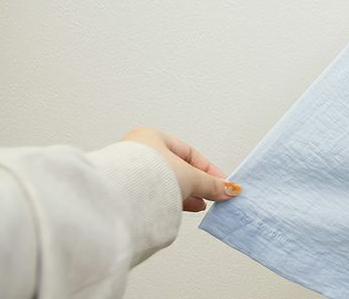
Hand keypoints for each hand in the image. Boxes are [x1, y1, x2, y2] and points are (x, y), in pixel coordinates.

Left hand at [121, 127, 240, 211]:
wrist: (119, 199)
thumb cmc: (149, 176)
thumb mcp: (189, 177)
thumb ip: (210, 184)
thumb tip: (229, 189)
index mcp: (151, 137)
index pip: (187, 152)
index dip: (207, 169)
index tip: (221, 183)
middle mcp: (138, 152)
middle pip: (176, 169)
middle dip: (195, 183)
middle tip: (211, 195)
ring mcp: (129, 173)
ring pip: (164, 183)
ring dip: (183, 194)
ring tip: (198, 205)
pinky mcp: (124, 193)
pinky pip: (152, 194)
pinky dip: (168, 201)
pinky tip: (179, 210)